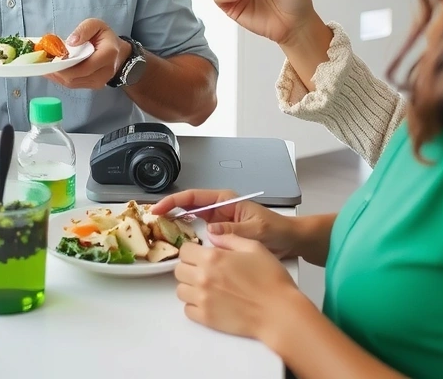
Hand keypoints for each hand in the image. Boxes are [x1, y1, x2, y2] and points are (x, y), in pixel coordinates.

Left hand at [51, 19, 127, 89]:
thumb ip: (84, 30)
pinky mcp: (92, 86)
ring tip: (44, 66)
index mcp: (108, 55)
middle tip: (42, 63)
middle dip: (57, 71)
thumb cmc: (105, 37)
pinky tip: (52, 70)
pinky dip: (60, 78)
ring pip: (72, 83)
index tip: (51, 59)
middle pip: (75, 78)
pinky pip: (73, 84)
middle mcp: (105, 72)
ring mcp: (99, 82)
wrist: (118, 53)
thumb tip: (70, 43)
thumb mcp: (96, 25)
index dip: (65, 66)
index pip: (84, 67)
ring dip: (56, 76)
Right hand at [150, 189, 298, 258]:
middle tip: (151, 221)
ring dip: (176, 223)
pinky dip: (187, 236)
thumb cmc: (277, 230)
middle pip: (188, 205)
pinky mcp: (221, 234)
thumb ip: (234, 230)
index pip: (194, 197)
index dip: (174, 201)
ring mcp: (219, 221)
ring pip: (191, 218)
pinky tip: (178, 245)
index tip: (159, 208)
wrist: (290, 241)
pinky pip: (199, 232)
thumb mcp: (257, 230)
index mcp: (226, 200)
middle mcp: (219, 208)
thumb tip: (212, 231)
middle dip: (169, 210)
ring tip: (159, 232)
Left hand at [174, 231, 300, 339]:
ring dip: (190, 287)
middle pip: (179, 270)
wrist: (279, 312)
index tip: (200, 254)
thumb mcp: (253, 247)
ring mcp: (203, 300)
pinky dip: (194, 306)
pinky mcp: (206, 319)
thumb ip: (229, 238)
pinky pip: (187, 310)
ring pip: (180, 290)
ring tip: (206, 287)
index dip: (192, 250)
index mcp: (212, 257)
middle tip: (203, 270)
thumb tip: (212, 234)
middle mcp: (203, 278)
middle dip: (189, 268)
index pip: (184, 250)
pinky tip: (209, 301)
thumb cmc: (270, 278)